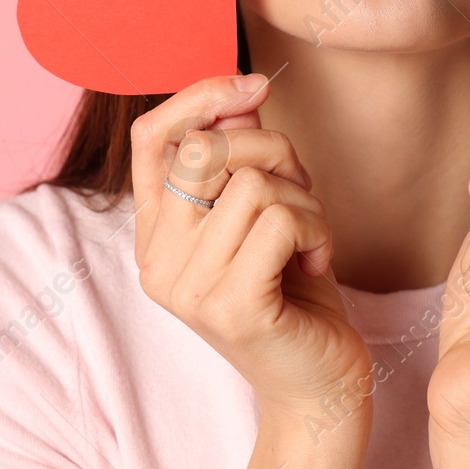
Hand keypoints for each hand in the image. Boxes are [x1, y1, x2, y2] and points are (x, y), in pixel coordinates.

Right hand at [130, 74, 373, 468]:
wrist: (318, 383)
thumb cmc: (294, 292)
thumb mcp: (266, 210)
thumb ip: (245, 155)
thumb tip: (242, 91)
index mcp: (156, 234)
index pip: (151, 138)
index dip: (199, 95)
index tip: (254, 85)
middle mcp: (157, 261)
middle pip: (206, 150)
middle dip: (274, 151)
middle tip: (302, 191)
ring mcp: (188, 287)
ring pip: (252, 183)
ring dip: (304, 200)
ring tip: (311, 237)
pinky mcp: (230, 305)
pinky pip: (279, 219)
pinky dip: (316, 228)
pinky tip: (317, 261)